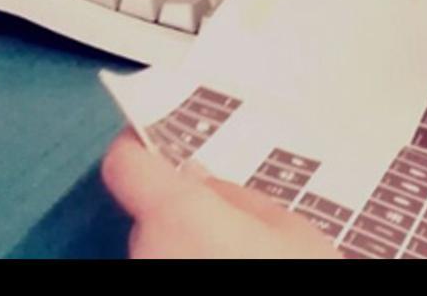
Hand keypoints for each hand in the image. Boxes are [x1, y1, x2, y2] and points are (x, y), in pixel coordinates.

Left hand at [101, 131, 341, 258]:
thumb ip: (238, 199)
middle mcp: (145, 253)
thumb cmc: (302, 278)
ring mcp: (144, 282)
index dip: (139, 151)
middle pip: (148, 221)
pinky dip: (185, 271)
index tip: (156, 145)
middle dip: (180, 220)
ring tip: (237, 261)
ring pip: (156, 258)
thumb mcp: (292, 233)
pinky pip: (164, 274)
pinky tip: (222, 272)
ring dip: (184, 256)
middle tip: (230, 229)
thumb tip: (201, 181)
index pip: (124, 165)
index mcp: (178, 216)